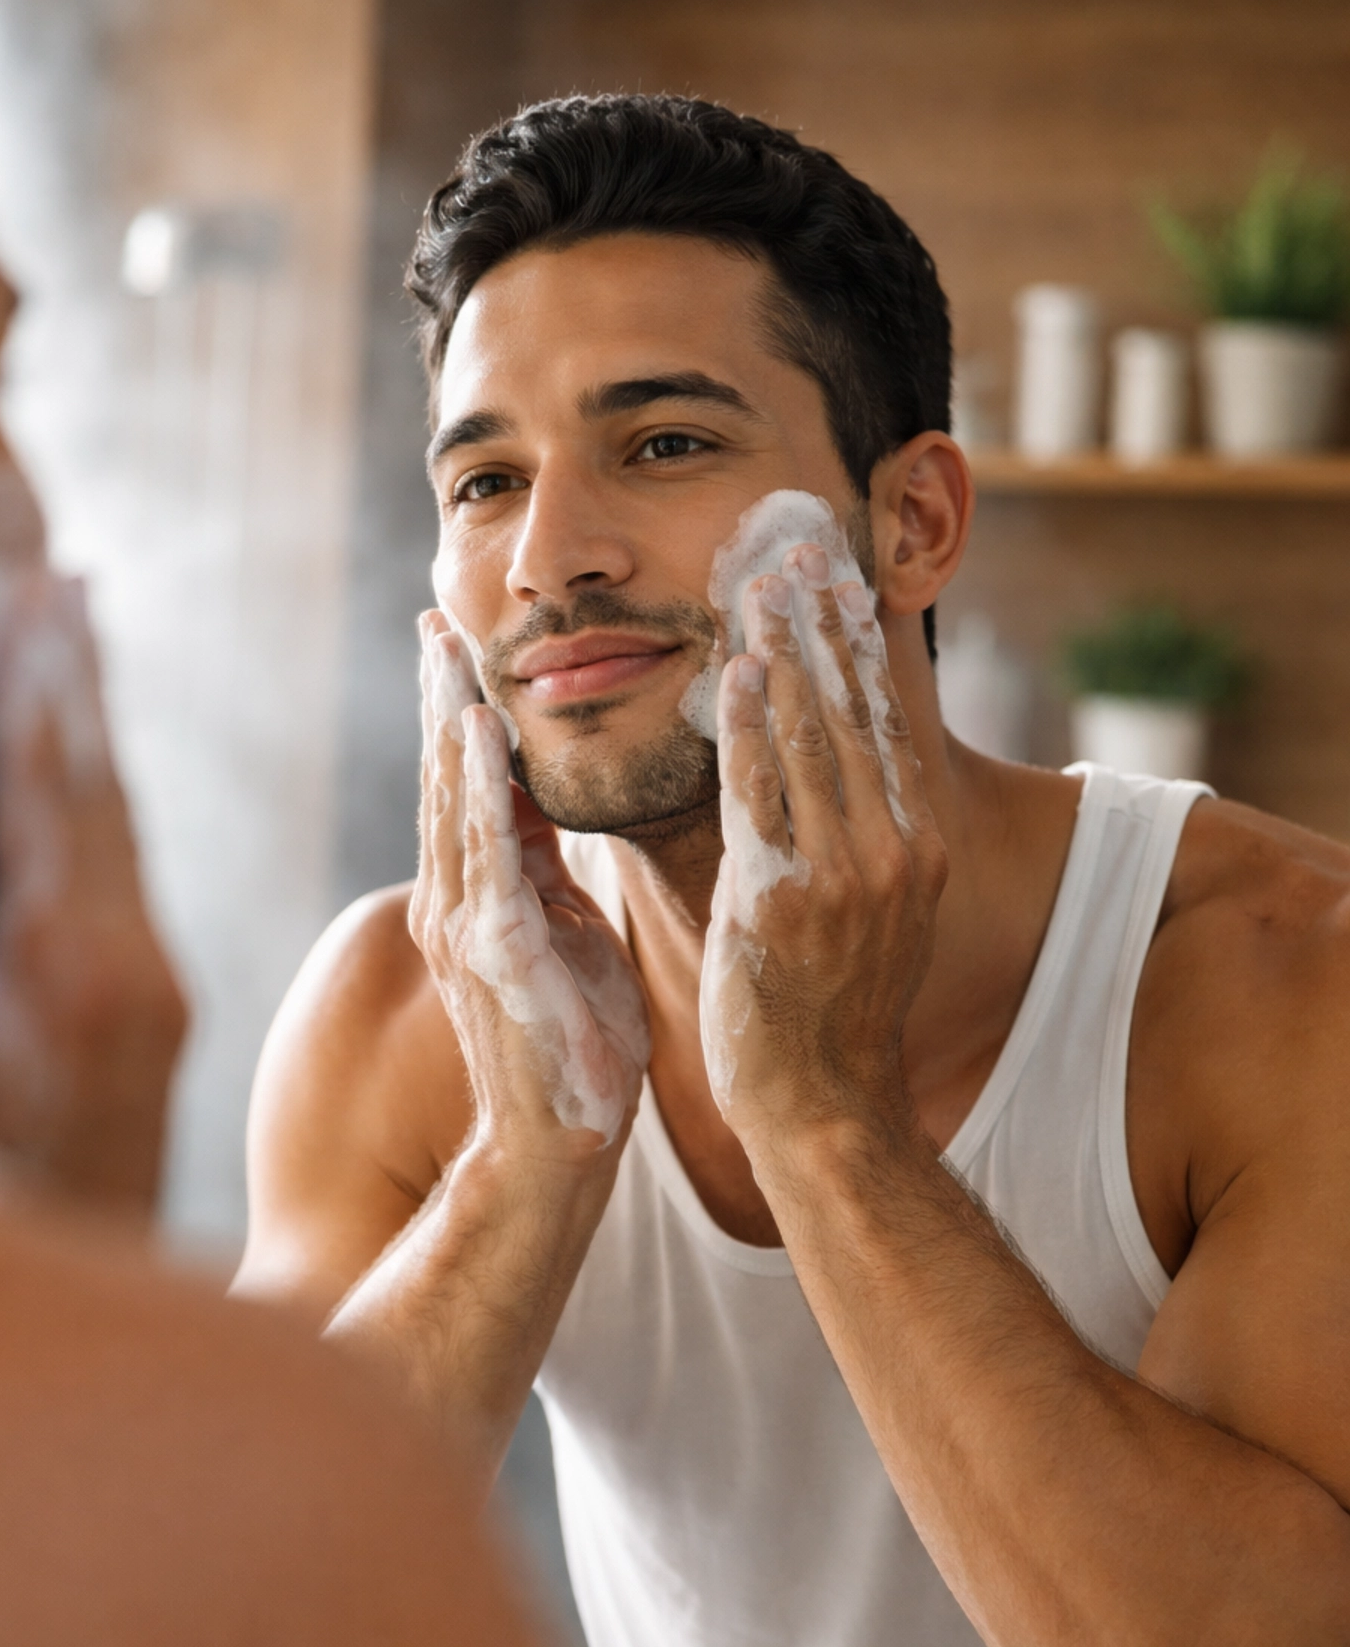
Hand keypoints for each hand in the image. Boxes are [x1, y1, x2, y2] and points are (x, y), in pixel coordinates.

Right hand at [0, 577, 186, 1213]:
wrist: (89, 1320)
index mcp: (78, 968)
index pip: (58, 791)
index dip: (41, 681)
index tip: (42, 575)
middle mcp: (131, 960)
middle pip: (99, 781)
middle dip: (70, 666)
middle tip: (56, 558)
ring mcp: (146, 983)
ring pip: (115, 819)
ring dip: (91, 717)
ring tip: (72, 614)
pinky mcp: (145, 1007)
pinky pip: (120, 869)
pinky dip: (98, 794)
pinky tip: (83, 762)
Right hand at [410, 609, 649, 1156]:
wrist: (559, 1143)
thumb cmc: (574, 1044)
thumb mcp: (564, 933)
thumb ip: (543, 872)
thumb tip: (543, 807)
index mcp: (476, 896)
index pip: (465, 787)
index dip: (459, 713)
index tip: (457, 646)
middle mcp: (454, 902)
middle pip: (444, 778)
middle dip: (440, 696)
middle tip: (434, 619)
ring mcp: (466, 924)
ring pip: (453, 799)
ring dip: (450, 718)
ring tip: (447, 648)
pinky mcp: (493, 948)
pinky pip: (486, 850)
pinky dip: (481, 785)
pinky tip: (478, 730)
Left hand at [700, 544, 946, 1149]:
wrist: (821, 1105)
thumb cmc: (825, 1009)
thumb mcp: (865, 911)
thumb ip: (852, 835)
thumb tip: (830, 763)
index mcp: (916, 847)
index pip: (883, 721)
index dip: (856, 642)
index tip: (836, 575)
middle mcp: (892, 851)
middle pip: (853, 712)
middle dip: (822, 621)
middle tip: (798, 540)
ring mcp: (844, 876)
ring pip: (811, 739)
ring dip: (783, 651)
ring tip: (762, 578)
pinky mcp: (786, 901)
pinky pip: (763, 796)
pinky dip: (749, 730)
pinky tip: (731, 671)